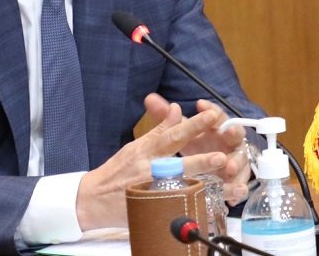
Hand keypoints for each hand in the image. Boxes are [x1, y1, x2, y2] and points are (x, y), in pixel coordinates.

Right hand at [76, 100, 227, 229]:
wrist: (94, 199)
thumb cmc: (118, 170)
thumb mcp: (137, 146)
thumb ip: (159, 130)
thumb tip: (177, 108)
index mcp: (146, 152)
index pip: (172, 135)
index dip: (193, 125)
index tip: (212, 116)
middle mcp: (150, 171)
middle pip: (179, 164)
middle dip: (201, 160)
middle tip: (222, 155)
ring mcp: (152, 192)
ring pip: (182, 189)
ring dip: (204, 184)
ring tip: (224, 180)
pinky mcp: (153, 209)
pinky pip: (177, 208)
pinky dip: (195, 206)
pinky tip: (214, 205)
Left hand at [144, 93, 250, 204]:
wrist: (215, 162)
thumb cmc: (200, 142)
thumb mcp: (183, 130)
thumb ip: (166, 116)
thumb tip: (149, 99)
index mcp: (217, 126)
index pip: (216, 113)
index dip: (209, 109)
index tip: (200, 104)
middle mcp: (229, 140)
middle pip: (235, 133)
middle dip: (232, 132)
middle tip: (228, 131)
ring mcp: (236, 159)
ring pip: (240, 159)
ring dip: (236, 162)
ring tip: (229, 167)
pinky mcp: (238, 179)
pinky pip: (241, 183)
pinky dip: (239, 188)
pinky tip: (237, 192)